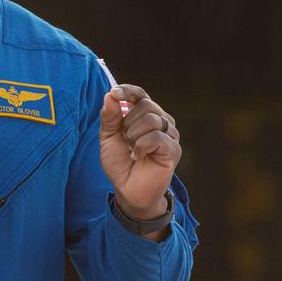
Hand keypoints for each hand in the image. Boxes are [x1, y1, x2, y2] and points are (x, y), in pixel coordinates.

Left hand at [99, 84, 180, 226]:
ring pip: (151, 119)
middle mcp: (161, 120)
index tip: (115, 93)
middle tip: (125, 140)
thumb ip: (109, 116)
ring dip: (133, 136)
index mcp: (145, 114)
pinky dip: (142, 146)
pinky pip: (157, 137)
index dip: (128, 91)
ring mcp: (170, 134)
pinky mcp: (174, 149)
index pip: (140, 94)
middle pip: (145, 104)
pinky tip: (139, 156)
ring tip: (132, 150)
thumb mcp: (108, 137)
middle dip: (127, 122)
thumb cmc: (120, 162)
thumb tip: (110, 95)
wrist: (128, 189)